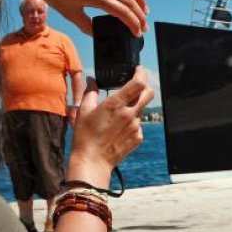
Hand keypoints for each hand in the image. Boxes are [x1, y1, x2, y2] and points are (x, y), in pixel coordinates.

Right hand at [67, 68, 153, 185]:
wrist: (92, 161)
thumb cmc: (85, 136)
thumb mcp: (83, 110)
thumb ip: (90, 92)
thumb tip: (91, 80)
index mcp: (116, 104)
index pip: (139, 83)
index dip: (142, 73)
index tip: (138, 70)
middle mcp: (130, 113)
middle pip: (148, 93)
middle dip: (145, 87)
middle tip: (135, 87)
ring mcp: (136, 126)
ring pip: (141, 110)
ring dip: (134, 108)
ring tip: (117, 116)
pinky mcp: (138, 137)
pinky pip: (139, 124)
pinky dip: (132, 123)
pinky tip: (118, 129)